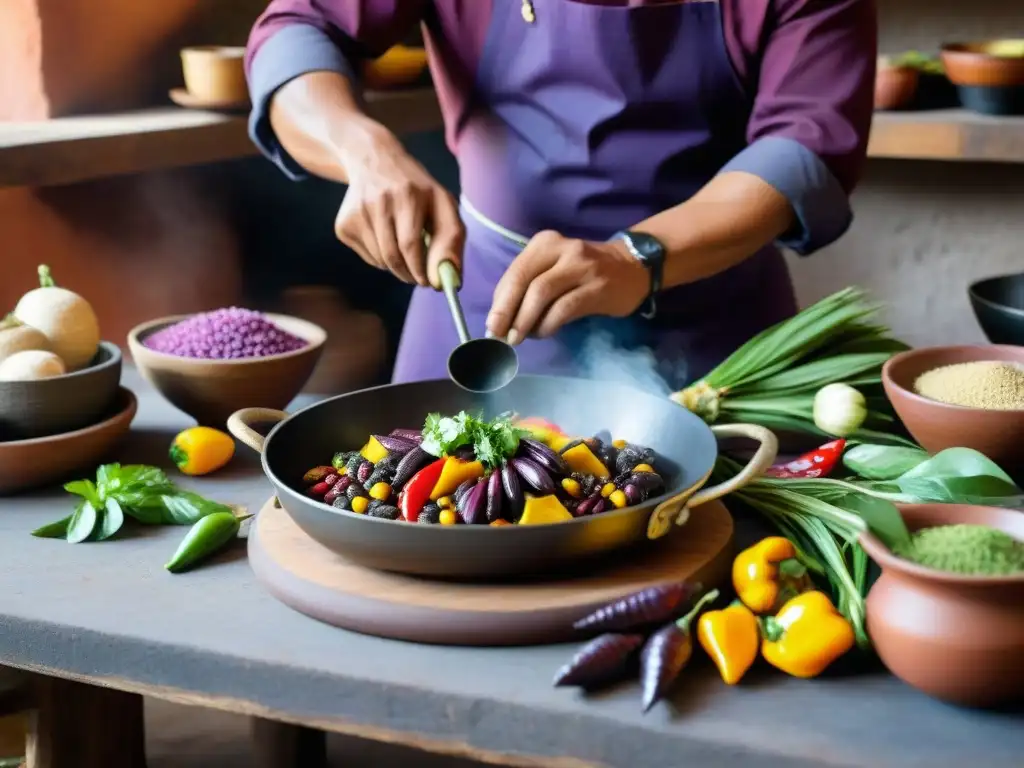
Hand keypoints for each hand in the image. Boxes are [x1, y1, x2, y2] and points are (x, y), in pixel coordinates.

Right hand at [334, 134, 463, 287]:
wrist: (373, 161)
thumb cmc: (417, 189)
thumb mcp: (442, 203)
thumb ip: (451, 238)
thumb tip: (450, 279)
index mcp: (408, 194)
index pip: (410, 245)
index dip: (419, 269)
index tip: (428, 281)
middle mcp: (379, 201)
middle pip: (393, 257)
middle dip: (409, 274)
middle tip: (418, 275)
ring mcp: (357, 212)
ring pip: (380, 261)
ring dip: (397, 267)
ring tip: (404, 250)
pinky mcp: (344, 224)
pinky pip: (368, 258)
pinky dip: (381, 260)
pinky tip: (386, 239)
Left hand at [486, 231, 649, 343]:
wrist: (632, 267)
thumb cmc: (584, 272)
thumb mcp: (554, 268)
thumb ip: (529, 286)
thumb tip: (501, 318)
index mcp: (544, 243)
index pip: (514, 272)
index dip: (499, 301)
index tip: (491, 326)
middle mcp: (561, 248)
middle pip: (524, 280)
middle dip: (506, 311)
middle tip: (497, 336)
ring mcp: (581, 266)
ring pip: (542, 293)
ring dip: (525, 320)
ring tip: (519, 338)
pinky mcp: (597, 287)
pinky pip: (564, 308)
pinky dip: (548, 324)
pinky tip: (543, 333)